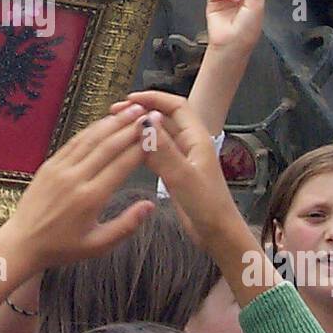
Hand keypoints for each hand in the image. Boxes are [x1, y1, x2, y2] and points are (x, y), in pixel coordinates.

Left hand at [0, 105, 152, 281]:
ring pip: (91, 139)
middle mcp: (75, 179)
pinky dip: (91, 129)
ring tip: (132, 110)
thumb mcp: (98, 245)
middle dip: (130, 128)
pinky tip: (105, 122)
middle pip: (108, 146)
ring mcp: (60, 169)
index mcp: (90, 199)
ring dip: (113, 123)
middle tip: (149, 115)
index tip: (156, 134)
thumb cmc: (62, 247)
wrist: (22, 243)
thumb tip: (149, 205)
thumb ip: (126, 225)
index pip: (122, 165)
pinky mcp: (49, 165)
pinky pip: (74, 142)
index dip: (141, 147)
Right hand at [129, 91, 239, 243]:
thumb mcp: (182, 176)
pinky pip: (156, 152)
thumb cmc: (207, 205)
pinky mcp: (175, 172)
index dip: (153, 99)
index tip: (129, 100)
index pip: (175, 106)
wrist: (217, 234)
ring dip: (140, 129)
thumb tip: (145, 120)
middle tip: (115, 113)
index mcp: (197, 138)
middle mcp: (190, 143)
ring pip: (159, 135)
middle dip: (141, 111)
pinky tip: (126, 150)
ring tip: (116, 128)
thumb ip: (163, 149)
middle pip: (165, 118)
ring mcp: (182, 158)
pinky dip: (141, 147)